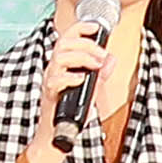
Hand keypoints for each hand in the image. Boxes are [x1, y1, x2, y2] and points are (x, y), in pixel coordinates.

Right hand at [32, 0, 145, 162]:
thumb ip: (101, 74)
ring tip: (96, 66)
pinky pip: (56, 80)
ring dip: (82, 57)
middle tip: (102, 54)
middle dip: (86, 44)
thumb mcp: (92, 89)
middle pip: (63, 43)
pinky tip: (82, 79)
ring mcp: (51, 80)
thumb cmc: (72, 111)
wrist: (57, 135)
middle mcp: (54, 69)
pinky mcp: (50, 94)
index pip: (68, 37)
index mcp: (64, 64)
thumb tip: (111, 59)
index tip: (96, 27)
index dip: (81, 28)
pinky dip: (70, 77)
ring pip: (60, 57)